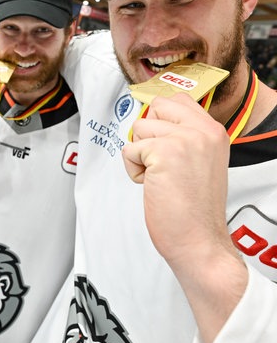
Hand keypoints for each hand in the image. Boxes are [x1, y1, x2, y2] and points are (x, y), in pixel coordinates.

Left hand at [123, 93, 230, 262]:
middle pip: (155, 106)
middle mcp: (202, 130)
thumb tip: (153, 118)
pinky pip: (129, 149)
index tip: (159, 141)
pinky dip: (133, 169)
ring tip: (159, 177)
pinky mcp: (163, 153)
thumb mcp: (201, 161)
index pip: (177, 99)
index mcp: (213, 131)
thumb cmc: (194, 208)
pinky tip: (152, 186)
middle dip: (148, 133)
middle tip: (160, 161)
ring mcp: (183, 139)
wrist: (199, 242)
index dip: (160, 118)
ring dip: (140, 153)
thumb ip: (185, 136)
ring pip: (138, 127)